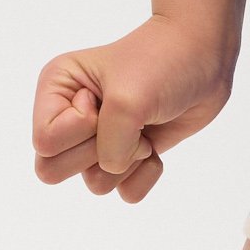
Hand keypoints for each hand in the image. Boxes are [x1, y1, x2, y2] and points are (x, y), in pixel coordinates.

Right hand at [31, 15, 237, 203]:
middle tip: (124, 121)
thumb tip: (112, 171)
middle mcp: (69, 117)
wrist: (203, 57)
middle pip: (54, 171)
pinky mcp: (127, 157)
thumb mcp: (127, 101)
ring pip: (95, 184)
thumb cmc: (162, 63)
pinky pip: (126, 192)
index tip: (104, 99)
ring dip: (127, 160)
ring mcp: (98, 140)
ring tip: (142, 127)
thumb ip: (109, 146)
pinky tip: (154, 144)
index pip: (45, 142)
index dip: (79, 129)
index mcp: (55, 90)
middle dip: (98, 153)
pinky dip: (145, 174)